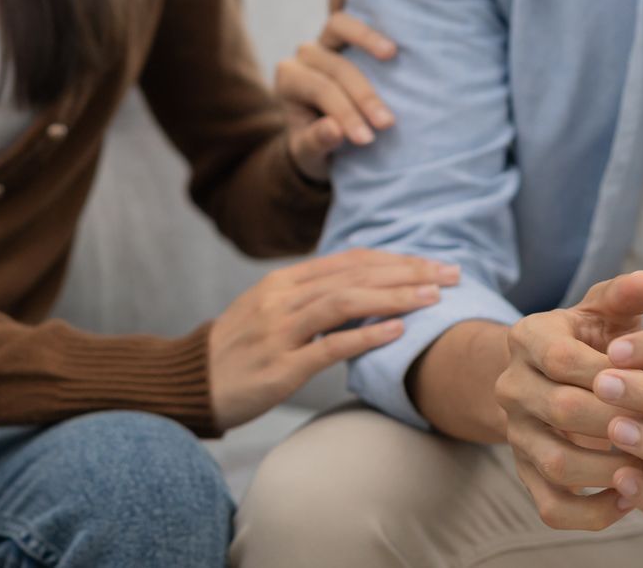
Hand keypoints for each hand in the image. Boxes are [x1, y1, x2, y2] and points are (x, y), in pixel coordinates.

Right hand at [209, 249, 457, 428]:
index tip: (434, 264)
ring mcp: (279, 332)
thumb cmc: (238, 350)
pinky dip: (365, 336)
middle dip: (407, 273)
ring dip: (393, 298)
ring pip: (344, 303)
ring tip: (432, 298)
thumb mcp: (269, 311)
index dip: (395, 260)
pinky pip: (328, 346)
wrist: (192, 381)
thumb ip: (309, 297)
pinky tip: (397, 331)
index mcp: (282, 282)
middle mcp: (280, 299)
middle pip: (353, 276)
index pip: (349, 261)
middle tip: (450, 275)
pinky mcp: (280, 366)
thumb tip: (359, 286)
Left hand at [279, 0, 398, 181]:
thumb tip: (335, 129)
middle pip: (336, 66)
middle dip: (362, 95)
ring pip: (340, 27)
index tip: (367, 139)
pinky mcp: (339, 34)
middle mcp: (302, 55)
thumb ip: (318, 142)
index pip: (321, 90)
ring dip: (367, 39)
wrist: (321, 139)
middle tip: (387, 123)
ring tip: (391, 54)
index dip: (345, 113)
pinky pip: (337, 3)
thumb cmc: (317, 146)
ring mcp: (321, 40)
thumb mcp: (311, 155)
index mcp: (288, 80)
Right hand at [496, 270, 642, 529]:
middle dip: (621, 421)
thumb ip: (624, 296)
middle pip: (562, 412)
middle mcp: (511, 387)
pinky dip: (595, 512)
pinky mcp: (525, 474)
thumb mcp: (605, 310)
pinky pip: (554, 508)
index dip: (613, 373)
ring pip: (557, 465)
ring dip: (613, 468)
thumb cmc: (592, 338)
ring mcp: (516, 435)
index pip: (562, 359)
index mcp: (526, 339)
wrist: (548, 375)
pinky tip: (633, 496)